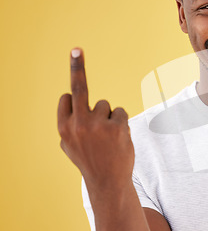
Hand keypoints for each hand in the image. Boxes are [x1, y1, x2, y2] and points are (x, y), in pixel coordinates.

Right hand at [57, 48, 134, 193]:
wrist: (108, 181)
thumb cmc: (90, 161)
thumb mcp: (70, 146)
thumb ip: (69, 125)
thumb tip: (68, 101)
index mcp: (63, 128)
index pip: (68, 98)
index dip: (74, 94)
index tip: (72, 63)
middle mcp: (78, 124)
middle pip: (79, 88)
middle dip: (76, 67)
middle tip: (75, 49)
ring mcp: (98, 125)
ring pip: (106, 105)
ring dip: (108, 117)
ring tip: (108, 138)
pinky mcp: (117, 126)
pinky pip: (120, 112)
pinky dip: (121, 122)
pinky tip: (118, 139)